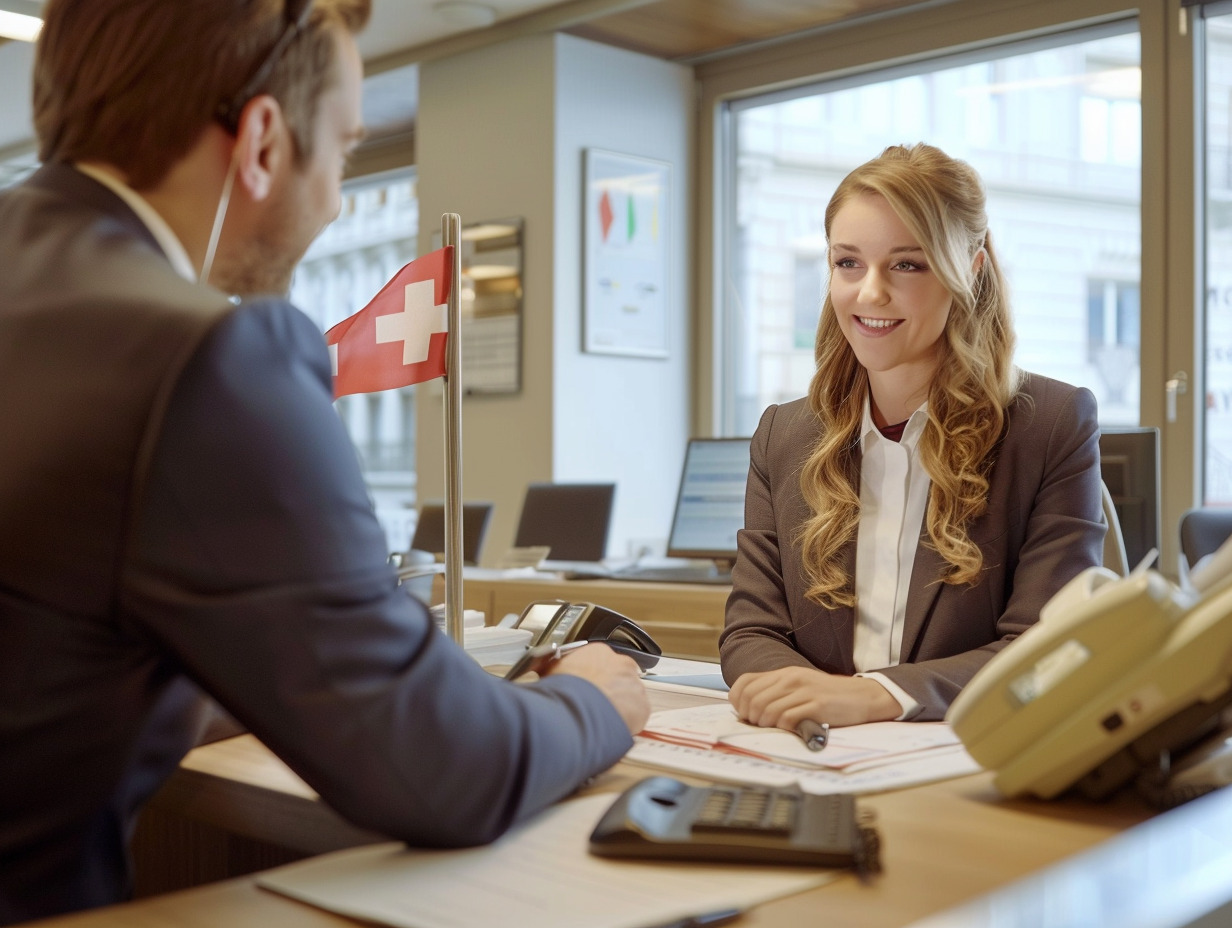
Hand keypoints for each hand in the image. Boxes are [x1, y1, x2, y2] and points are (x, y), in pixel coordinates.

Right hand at [548, 643, 650, 734]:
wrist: (577, 712)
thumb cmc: (564, 691)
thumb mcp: (551, 671)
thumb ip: (556, 667)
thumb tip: (545, 669)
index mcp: (598, 652)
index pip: (599, 661)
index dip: (592, 677)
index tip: (586, 687)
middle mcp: (621, 664)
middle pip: (617, 677)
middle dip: (607, 690)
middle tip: (594, 704)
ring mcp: (634, 685)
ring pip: (628, 696)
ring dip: (617, 705)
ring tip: (600, 719)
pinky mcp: (642, 706)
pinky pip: (637, 714)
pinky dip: (627, 721)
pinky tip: (610, 726)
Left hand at [728, 665, 900, 730]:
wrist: (862, 696)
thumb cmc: (829, 696)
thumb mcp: (799, 687)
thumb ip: (776, 694)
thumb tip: (748, 711)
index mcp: (784, 673)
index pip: (744, 683)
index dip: (738, 702)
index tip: (745, 714)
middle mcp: (791, 678)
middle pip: (752, 699)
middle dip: (751, 717)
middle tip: (761, 726)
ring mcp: (803, 691)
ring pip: (767, 710)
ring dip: (766, 725)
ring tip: (775, 728)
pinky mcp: (816, 705)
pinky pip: (787, 719)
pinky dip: (783, 728)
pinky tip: (791, 729)